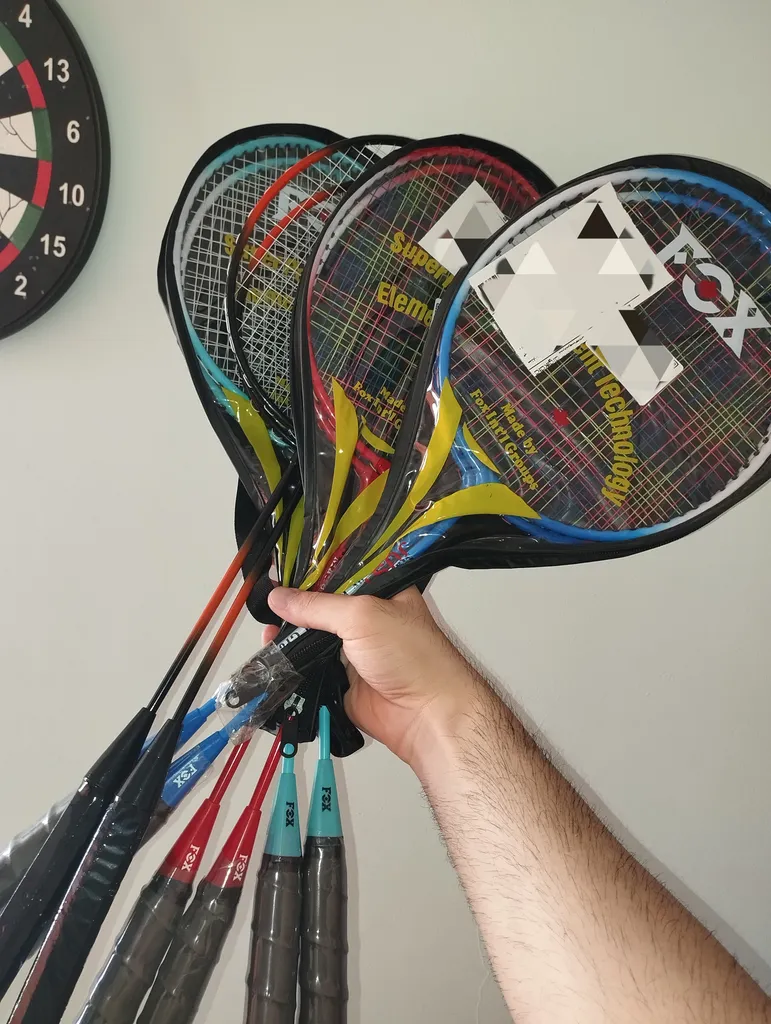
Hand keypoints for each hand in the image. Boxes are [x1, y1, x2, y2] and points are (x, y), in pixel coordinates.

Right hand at [264, 587, 481, 766]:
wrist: (428, 715)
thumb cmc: (411, 655)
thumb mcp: (363, 615)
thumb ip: (318, 606)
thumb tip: (278, 597)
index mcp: (383, 592)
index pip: (341, 574)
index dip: (312, 571)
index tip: (280, 569)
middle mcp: (369, 619)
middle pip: (324, 607)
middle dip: (296, 605)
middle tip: (265, 600)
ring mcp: (356, 652)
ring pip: (315, 639)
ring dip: (291, 636)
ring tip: (264, 628)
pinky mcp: (344, 682)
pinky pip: (313, 670)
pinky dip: (293, 665)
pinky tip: (271, 654)